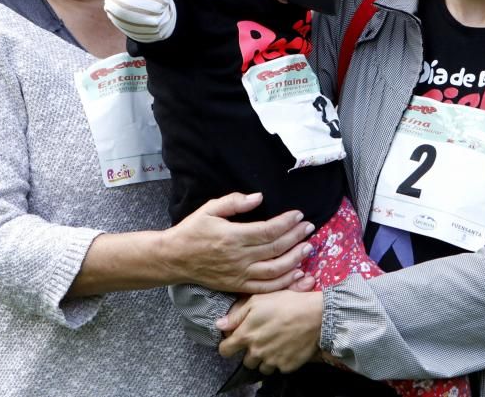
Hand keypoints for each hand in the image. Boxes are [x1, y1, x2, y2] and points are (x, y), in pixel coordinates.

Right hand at [163, 192, 315, 293]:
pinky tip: (297, 273)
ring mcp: (239, 274)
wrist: (174, 258)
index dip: (286, 223)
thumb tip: (259, 197)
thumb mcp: (209, 209)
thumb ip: (234, 202)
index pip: (267, 231)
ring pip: (275, 270)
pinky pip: (265, 287)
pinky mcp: (237, 286)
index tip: (299, 215)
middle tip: (309, 227)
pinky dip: (284, 282)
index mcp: (232, 237)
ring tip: (308, 248)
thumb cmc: (192, 230)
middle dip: (296, 237)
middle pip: (275, 249)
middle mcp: (238, 257)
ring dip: (295, 259)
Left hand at [217, 290, 323, 372]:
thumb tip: (220, 325)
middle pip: (246, 361)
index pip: (225, 351)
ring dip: (265, 358)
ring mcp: (272, 361)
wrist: (315, 315)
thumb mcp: (258, 301)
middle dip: (251, 352)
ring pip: (262, 367)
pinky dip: (280, 359)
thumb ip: (236, 315)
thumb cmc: (286, 303)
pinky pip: (278, 367)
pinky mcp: (286, 366)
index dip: (227, 346)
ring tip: (275, 342)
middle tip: (262, 338)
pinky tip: (287, 345)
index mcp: (246, 335)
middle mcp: (256, 352)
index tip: (234, 342)